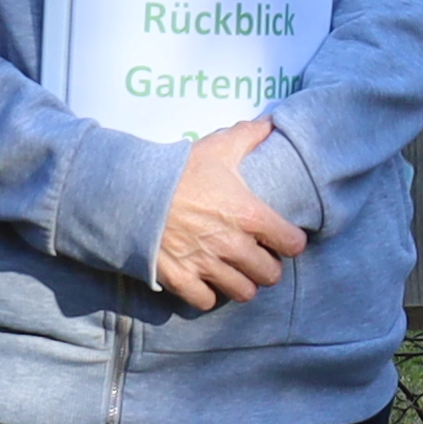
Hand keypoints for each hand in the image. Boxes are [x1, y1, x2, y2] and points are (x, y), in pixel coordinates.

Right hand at [149, 120, 317, 314]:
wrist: (130, 191)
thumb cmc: (177, 170)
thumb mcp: (217, 148)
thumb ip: (249, 136)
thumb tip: (272, 121)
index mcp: (249, 215)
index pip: (292, 244)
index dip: (291, 242)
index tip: (284, 239)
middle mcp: (233, 244)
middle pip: (270, 275)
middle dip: (267, 267)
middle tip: (258, 258)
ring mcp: (206, 265)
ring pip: (243, 293)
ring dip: (242, 284)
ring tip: (235, 273)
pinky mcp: (181, 279)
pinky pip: (207, 302)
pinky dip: (208, 295)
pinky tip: (205, 281)